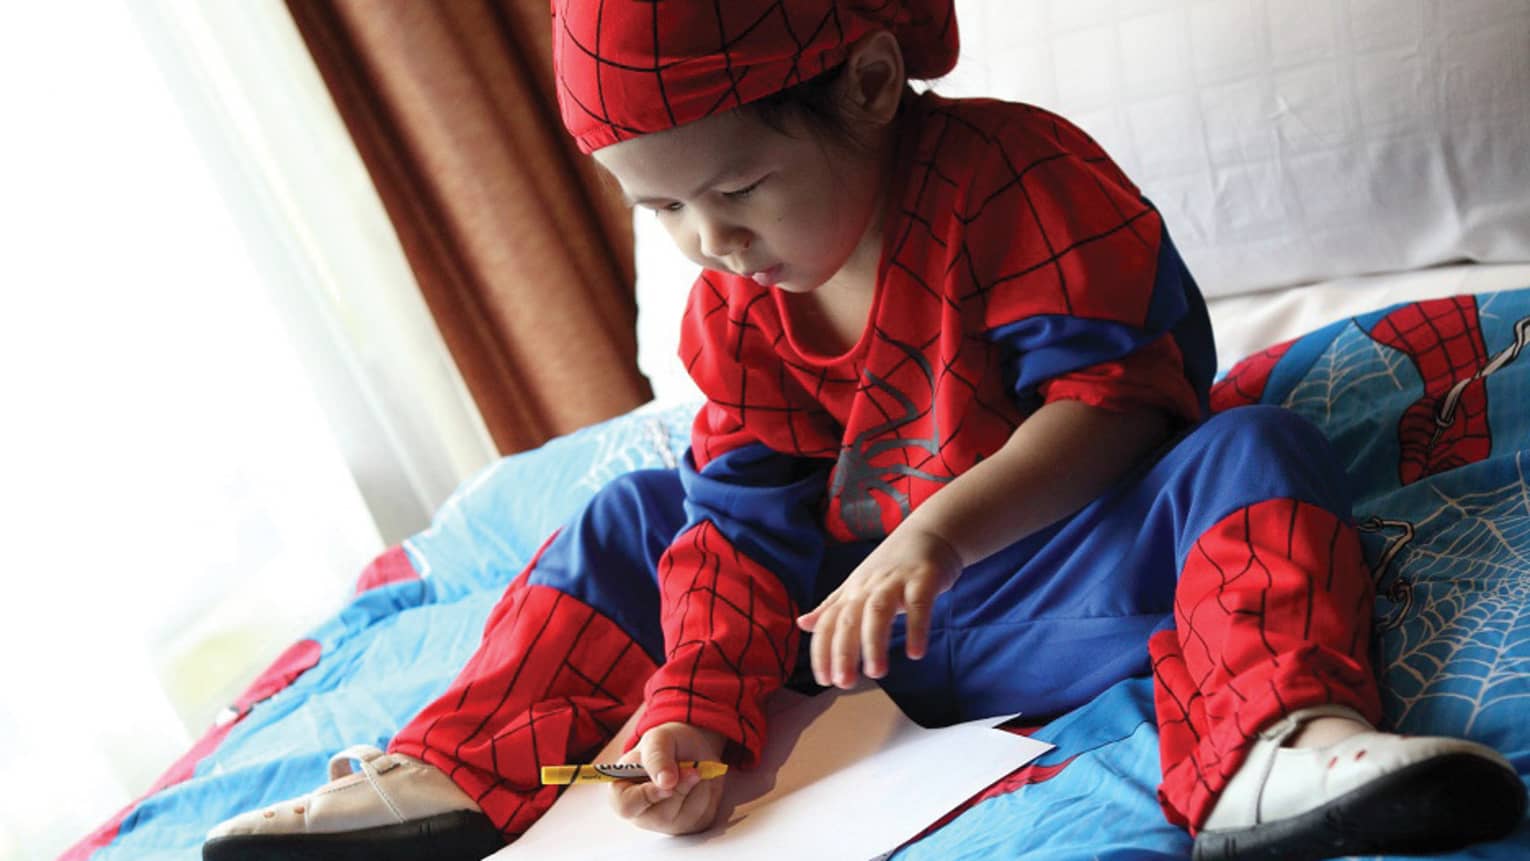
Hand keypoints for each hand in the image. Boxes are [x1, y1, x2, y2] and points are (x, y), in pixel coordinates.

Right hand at [610, 722, 726, 834]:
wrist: (692, 749)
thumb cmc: (667, 745)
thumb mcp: (659, 739)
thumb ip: (657, 757)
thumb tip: (664, 782)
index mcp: (623, 792)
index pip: (626, 806)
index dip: (647, 796)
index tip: (668, 783)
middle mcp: (642, 814)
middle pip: (663, 815)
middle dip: (683, 786)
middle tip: (692, 767)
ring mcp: (666, 824)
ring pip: (689, 815)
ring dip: (699, 787)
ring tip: (692, 771)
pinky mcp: (690, 826)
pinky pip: (705, 815)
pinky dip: (709, 794)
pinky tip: (700, 783)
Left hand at [795, 525, 961, 687]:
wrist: (930, 533)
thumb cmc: (891, 566)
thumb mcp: (858, 585)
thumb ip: (832, 607)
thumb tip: (802, 624)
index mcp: (852, 591)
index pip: (829, 623)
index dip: (823, 651)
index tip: (824, 680)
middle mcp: (869, 586)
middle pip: (848, 619)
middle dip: (843, 652)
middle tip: (844, 683)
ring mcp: (896, 581)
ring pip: (878, 611)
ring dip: (874, 642)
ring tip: (876, 672)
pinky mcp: (924, 579)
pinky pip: (918, 604)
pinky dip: (916, 628)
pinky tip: (916, 653)